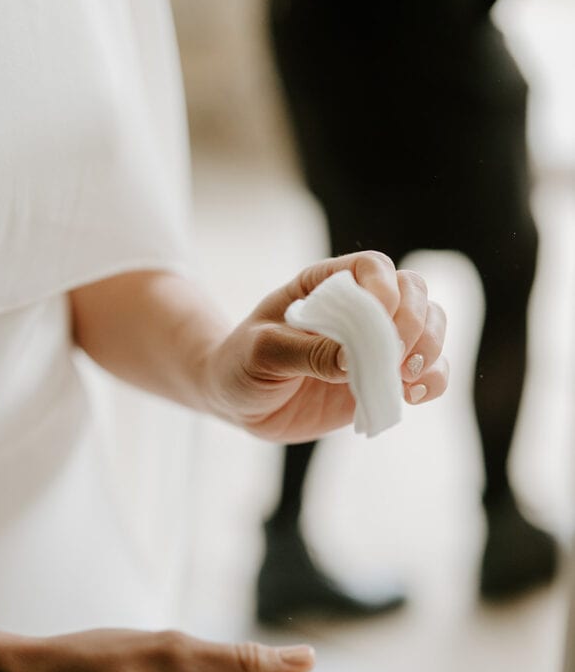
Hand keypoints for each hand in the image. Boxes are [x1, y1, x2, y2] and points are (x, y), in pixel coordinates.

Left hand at [205, 251, 447, 441]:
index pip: (372, 268)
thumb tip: (355, 361)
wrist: (238, 403)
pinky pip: (427, 373)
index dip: (385, 290)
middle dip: (415, 322)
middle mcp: (359, 308)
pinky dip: (432, 382)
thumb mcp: (262, 353)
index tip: (380, 321)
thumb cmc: (242, 365)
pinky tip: (413, 396)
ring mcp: (375, 344)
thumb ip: (308, 352)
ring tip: (406, 376)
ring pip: (430, 328)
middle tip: (395, 356)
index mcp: (325, 285)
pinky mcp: (383, 378)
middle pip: (413, 292)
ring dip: (431, 350)